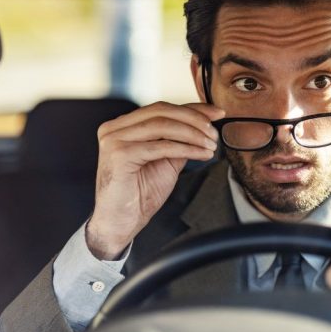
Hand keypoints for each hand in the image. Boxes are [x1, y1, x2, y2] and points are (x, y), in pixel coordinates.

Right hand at [86, 101, 223, 259]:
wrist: (121, 223)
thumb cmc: (140, 193)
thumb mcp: (167, 160)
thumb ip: (180, 140)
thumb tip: (205, 123)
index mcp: (123, 126)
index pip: (161, 109)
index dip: (192, 109)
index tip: (217, 114)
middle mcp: (114, 128)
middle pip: (161, 111)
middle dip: (194, 120)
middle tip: (214, 133)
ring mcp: (114, 140)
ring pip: (162, 126)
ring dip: (192, 134)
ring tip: (210, 145)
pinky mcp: (119, 155)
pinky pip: (160, 146)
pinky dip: (185, 148)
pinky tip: (201, 154)